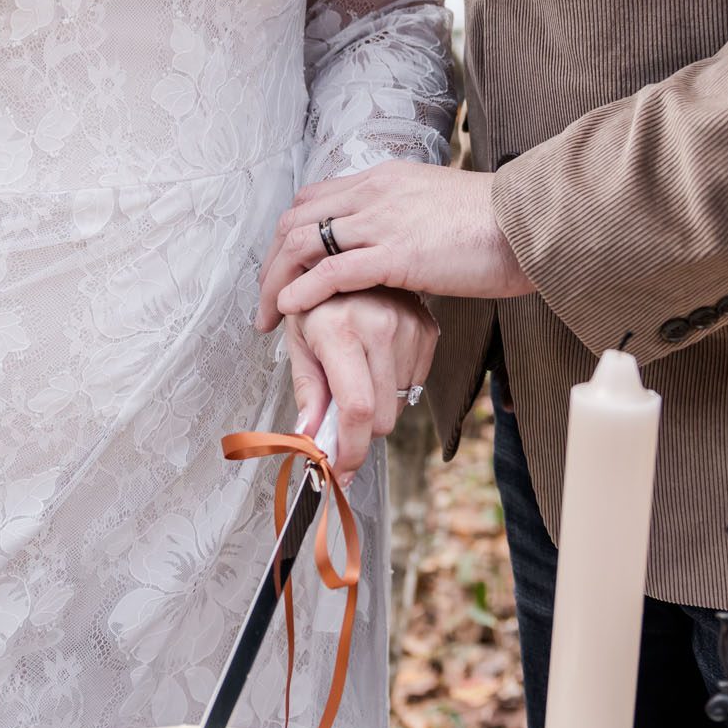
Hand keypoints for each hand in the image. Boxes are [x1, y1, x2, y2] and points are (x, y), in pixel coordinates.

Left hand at [258, 163, 535, 322]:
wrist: (531, 221)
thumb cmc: (496, 224)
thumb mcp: (436, 208)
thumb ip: (406, 220)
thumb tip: (394, 249)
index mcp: (383, 179)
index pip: (312, 199)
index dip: (289, 235)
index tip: (284, 270)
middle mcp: (374, 192)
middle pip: (296, 220)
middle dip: (272, 263)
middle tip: (265, 300)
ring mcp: (383, 220)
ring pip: (305, 244)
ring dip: (277, 282)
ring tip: (269, 316)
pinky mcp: (397, 253)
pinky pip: (333, 270)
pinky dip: (304, 291)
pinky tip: (292, 310)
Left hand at [285, 293, 437, 479]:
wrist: (352, 259)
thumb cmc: (319, 300)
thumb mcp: (299, 340)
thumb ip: (307, 392)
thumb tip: (309, 438)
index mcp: (340, 330)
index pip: (356, 409)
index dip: (349, 450)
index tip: (339, 468)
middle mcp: (380, 327)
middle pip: (381, 418)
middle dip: (359, 429)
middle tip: (339, 414)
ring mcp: (410, 329)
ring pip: (399, 405)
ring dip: (378, 404)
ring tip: (358, 370)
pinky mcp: (428, 331)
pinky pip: (415, 385)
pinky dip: (394, 385)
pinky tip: (378, 360)